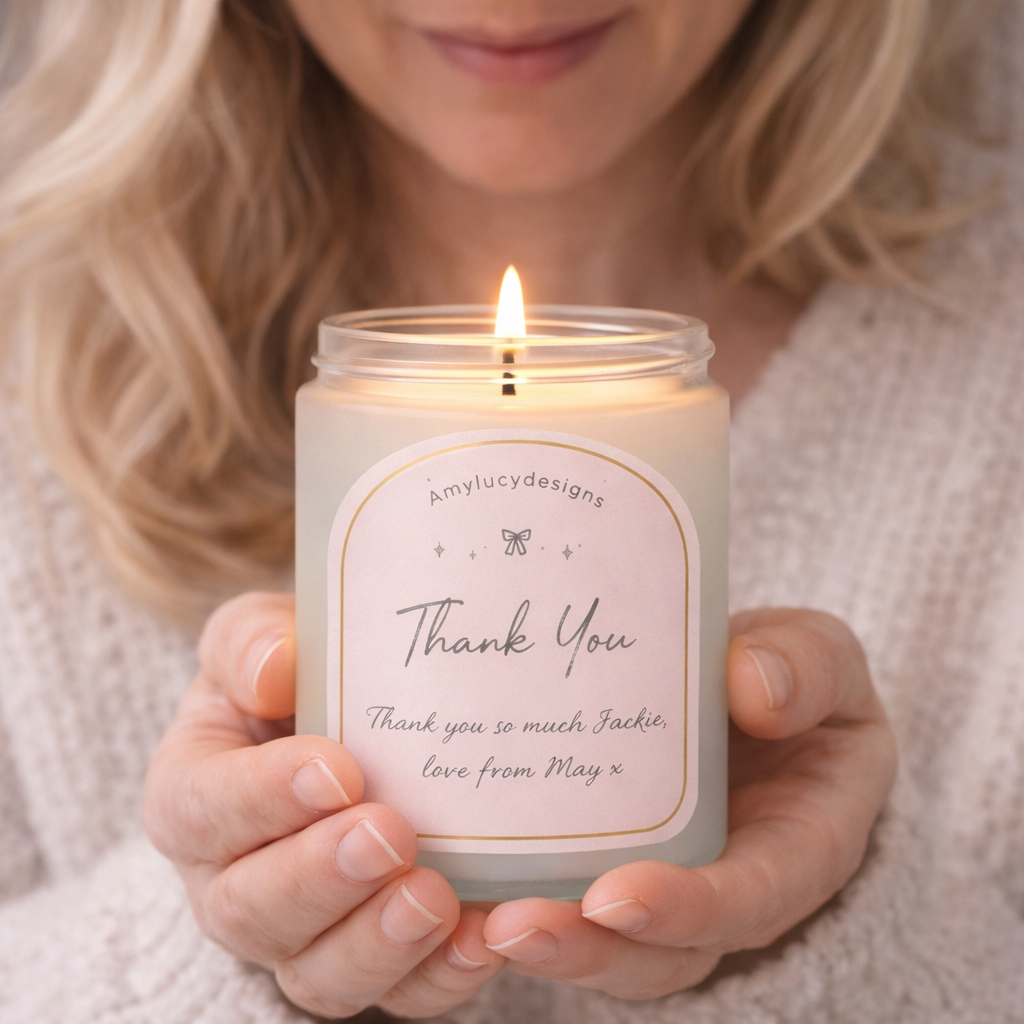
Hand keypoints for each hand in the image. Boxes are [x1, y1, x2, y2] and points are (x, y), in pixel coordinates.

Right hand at [143, 592, 502, 1018]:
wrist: (353, 720)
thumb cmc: (297, 678)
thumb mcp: (264, 639)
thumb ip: (253, 642)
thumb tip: (273, 668)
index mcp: (194, 794)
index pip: (201, 809)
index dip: (262, 797)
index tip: (336, 770)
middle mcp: (232, 881)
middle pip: (252, 910)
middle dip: (321, 878)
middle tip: (388, 835)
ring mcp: (301, 934)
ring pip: (318, 973)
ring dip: (377, 944)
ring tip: (433, 899)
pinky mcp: (370, 960)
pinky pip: (398, 995)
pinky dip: (442, 974)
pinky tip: (483, 935)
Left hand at [481, 608, 897, 998]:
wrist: (754, 690)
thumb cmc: (798, 680)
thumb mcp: (823, 659)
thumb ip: (807, 668)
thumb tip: (754, 685)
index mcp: (796, 846)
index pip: (750, 898)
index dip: (687, 911)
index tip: (617, 898)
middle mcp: (727, 886)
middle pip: (661, 951)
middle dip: (589, 949)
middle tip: (514, 927)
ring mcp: (665, 881)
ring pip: (605, 944)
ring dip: (542, 941)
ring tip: (471, 921)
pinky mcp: (608, 859)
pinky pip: (565, 897)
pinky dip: (512, 899)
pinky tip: (451, 875)